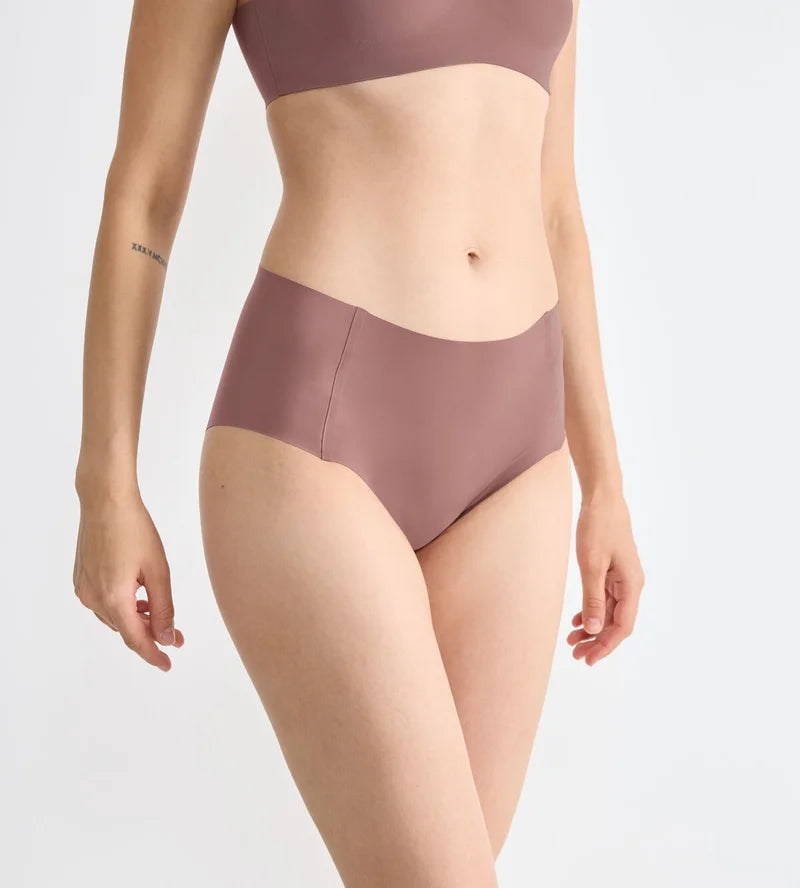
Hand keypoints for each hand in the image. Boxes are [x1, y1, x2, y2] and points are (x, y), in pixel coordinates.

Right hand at [73, 492, 183, 670]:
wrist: (105, 501)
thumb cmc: (134, 529)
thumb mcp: (158, 570)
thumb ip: (163, 607)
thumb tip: (166, 637)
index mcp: (113, 598)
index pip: (135, 639)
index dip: (153, 655)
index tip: (167, 664)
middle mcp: (93, 598)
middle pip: (124, 628)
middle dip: (150, 634)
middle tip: (176, 635)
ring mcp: (84, 589)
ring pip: (114, 617)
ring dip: (136, 620)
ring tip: (158, 614)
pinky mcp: (81, 578)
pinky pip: (104, 603)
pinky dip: (123, 606)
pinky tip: (138, 597)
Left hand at [568, 491, 643, 665]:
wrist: (602, 499)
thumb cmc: (598, 527)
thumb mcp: (592, 565)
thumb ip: (593, 598)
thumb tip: (595, 630)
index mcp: (632, 584)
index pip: (622, 626)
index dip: (606, 645)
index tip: (589, 660)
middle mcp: (632, 584)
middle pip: (617, 622)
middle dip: (598, 641)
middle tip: (576, 655)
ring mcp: (622, 578)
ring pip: (610, 612)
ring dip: (593, 628)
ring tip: (572, 642)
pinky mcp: (613, 571)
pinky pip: (605, 599)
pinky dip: (592, 611)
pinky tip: (578, 621)